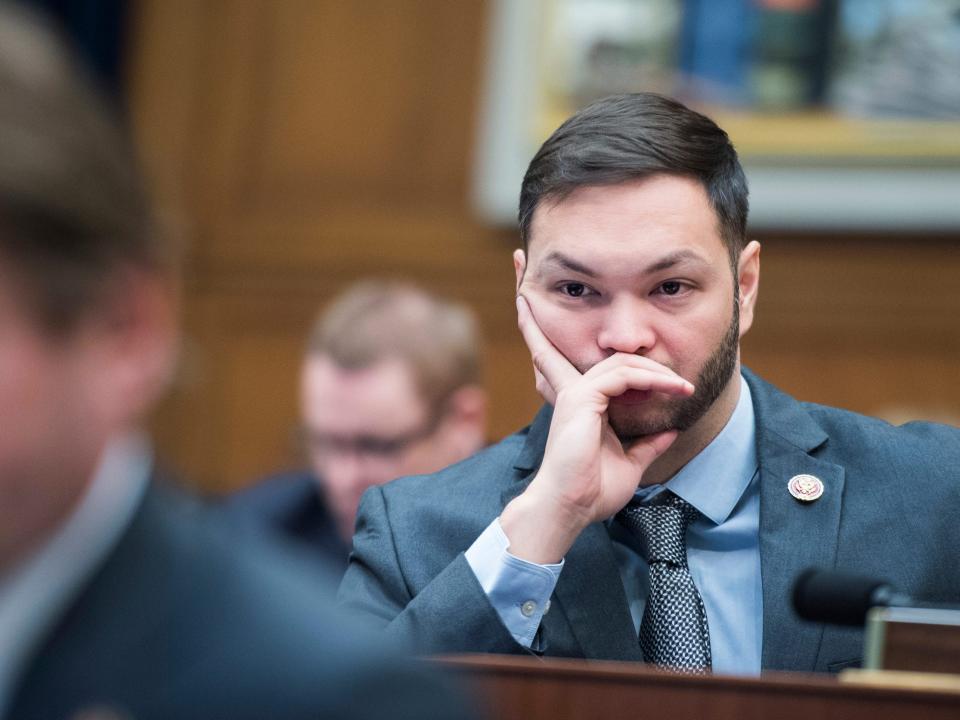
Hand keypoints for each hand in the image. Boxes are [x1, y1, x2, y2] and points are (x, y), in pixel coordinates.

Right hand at [499, 295, 693, 562]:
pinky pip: (624, 375)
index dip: (554, 335)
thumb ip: (647, 444)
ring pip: (623, 362)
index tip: (571, 323)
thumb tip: (670, 432)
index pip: (568, 361)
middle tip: (682, 383)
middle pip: (610, 354)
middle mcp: (575, 392)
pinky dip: (652, 379)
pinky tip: (673, 389)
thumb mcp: (630, 464)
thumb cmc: (592, 491)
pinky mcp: (582, 398)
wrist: (571, 507)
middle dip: (641, 356)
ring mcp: (576, 393)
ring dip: (657, 371)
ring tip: (684, 387)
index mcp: (580, 404)